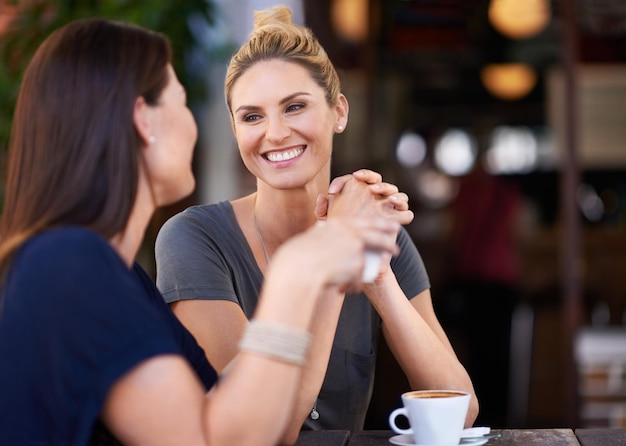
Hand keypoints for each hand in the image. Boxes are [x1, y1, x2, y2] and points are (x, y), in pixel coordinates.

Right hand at [273, 218, 399, 291]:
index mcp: (340, 224)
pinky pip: (357, 279)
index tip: (392, 226)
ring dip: (367, 271)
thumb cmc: (298, 255)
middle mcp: (351, 233)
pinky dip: (352, 285)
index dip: (381, 225)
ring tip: (370, 277)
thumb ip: (321, 235)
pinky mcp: (357, 265)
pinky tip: (343, 289)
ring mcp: (356, 249)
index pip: (366, 222)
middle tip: (396, 250)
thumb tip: (324, 235)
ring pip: (366, 263)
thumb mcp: (311, 238)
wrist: (298, 269)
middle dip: (388, 244)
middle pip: (377, 238)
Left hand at [314, 169, 413, 225]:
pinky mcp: (397, 218)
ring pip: (394, 191)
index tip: (347, 181)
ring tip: (381, 194)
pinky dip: (401, 206)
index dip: (355, 177)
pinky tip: (393, 206)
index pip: (361, 177)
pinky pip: (405, 210)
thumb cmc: (342, 229)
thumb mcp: (329, 221)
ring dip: (389, 190)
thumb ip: (322, 209)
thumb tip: (322, 197)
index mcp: (361, 189)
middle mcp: (376, 194)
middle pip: (378, 180)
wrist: (356, 246)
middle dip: (373, 180)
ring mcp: (388, 205)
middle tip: (368, 187)